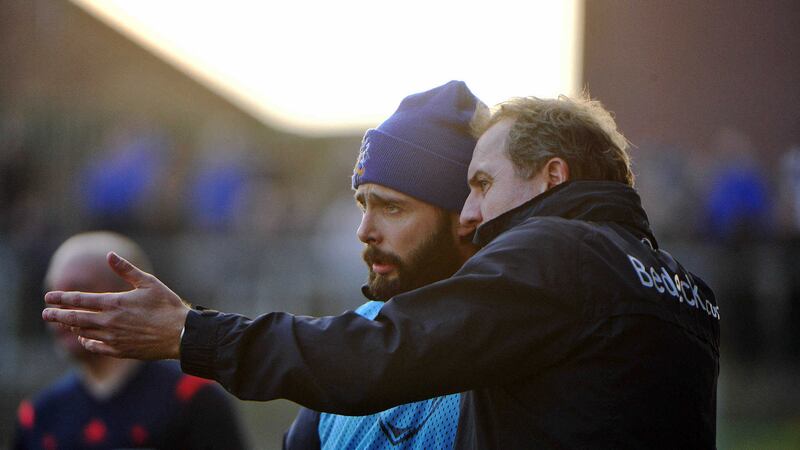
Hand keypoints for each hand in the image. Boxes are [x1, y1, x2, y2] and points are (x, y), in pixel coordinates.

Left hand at [42, 252, 189, 359]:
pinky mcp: (119, 350)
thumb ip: (126, 270)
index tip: (49, 296)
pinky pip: (95, 347)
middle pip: (75, 318)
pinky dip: (86, 341)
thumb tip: (109, 255)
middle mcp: (109, 321)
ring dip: (71, 327)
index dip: (62, 298)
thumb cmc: (167, 305)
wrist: (180, 334)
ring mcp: (113, 338)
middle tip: (45, 314)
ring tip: (65, 322)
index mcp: (115, 303)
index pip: (80, 300)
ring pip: (83, 333)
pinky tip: (84, 337)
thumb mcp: (148, 282)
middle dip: (58, 315)